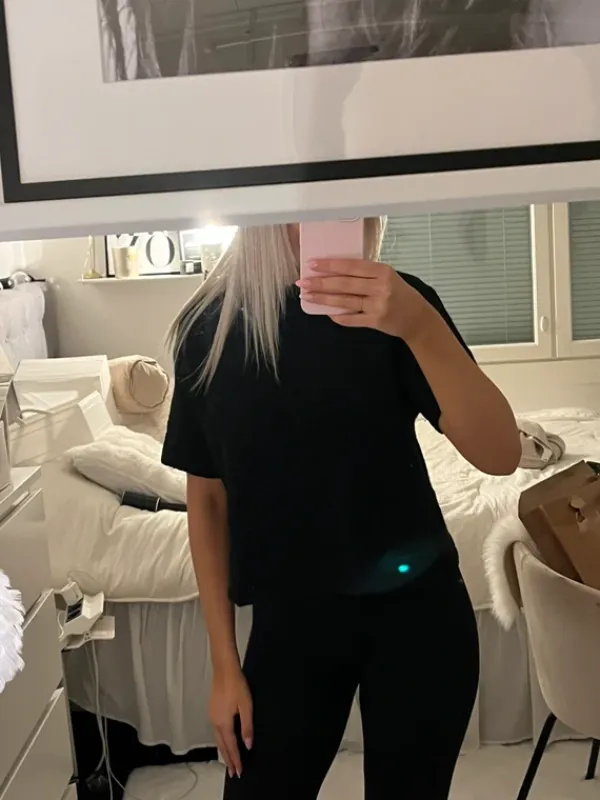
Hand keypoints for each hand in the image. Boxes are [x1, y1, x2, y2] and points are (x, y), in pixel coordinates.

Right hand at [210, 667, 252, 778]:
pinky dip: (220, 741)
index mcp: (223, 723)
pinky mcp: (212, 710)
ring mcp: (211, 716)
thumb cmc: (237, 686)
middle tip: (233, 773)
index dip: (236, 759)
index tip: (239, 771)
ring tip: (228, 761)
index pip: (231, 747)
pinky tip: (223, 741)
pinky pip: (215, 732)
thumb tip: (248, 745)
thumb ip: (247, 727)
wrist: (224, 670)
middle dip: (228, 760)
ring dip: (223, 751)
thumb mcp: (246, 707)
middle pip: (221, 746)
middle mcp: (215, 722)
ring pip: (217, 739)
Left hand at [296, 259, 430, 341]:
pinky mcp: (376, 321)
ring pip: (344, 301)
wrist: (417, 317)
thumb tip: (333, 271)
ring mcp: (378, 305)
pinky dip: (338, 316)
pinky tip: (325, 313)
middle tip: (302, 282)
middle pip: (344, 284)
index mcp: (382, 271)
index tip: (312, 264)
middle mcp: (380, 287)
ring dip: (323, 299)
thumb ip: (365, 273)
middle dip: (320, 283)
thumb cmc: (399, 293)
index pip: (351, 266)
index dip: (330, 265)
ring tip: (307, 296)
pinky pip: (351, 319)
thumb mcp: (387, 276)